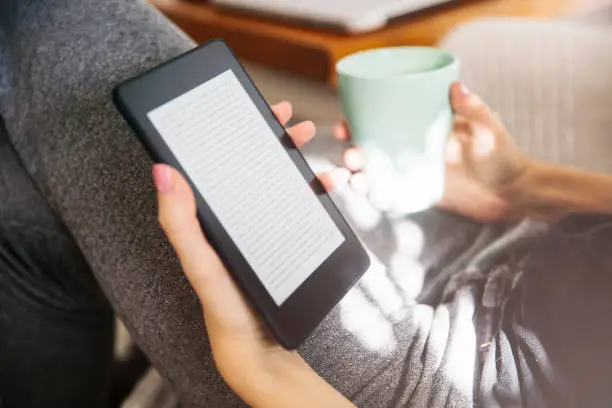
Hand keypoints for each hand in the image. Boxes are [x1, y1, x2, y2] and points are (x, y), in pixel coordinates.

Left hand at [153, 102, 353, 406]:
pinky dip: (319, 193)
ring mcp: (264, 229)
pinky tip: (332, 187)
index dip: (236, 131)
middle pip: (254, 165)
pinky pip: (304, 208)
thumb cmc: (225, 311)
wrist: (262, 351)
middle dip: (275, 139)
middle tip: (294, 124)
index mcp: (212, 218)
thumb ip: (181, 225)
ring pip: (282, 182)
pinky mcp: (286, 242)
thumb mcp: (202, 268)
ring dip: (299, 161)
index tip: (255, 108)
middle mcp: (237, 218)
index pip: (221, 162)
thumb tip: (162, 172)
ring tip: (318, 151)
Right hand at [335, 82, 530, 221]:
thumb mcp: (490, 128)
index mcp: (425, 127)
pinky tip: (363, 190)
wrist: (512, 192)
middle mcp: (415, 148)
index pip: (388, 119)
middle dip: (354, 147)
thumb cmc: (503, 156)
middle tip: (350, 152)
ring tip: (353, 173)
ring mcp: (416, 172)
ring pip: (378, 170)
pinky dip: (373, 192)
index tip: (348, 119)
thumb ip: (474, 109)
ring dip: (359, 171)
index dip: (363, 119)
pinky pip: (391, 193)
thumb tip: (456, 86)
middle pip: (375, 146)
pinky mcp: (420, 194)